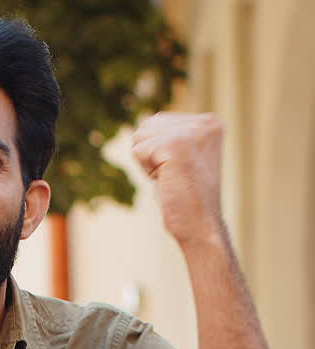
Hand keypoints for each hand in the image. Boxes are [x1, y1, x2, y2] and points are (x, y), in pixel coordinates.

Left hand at [131, 112, 223, 245]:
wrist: (201, 227)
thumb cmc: (187, 199)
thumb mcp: (182, 159)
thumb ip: (169, 137)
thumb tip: (141, 127)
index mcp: (210, 123)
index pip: (159, 121)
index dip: (159, 151)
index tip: (181, 171)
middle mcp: (205, 123)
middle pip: (148, 125)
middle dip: (151, 155)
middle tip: (175, 176)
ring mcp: (192, 132)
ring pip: (140, 135)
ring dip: (148, 163)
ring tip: (172, 178)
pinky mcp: (176, 144)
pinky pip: (137, 151)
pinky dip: (146, 171)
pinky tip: (167, 182)